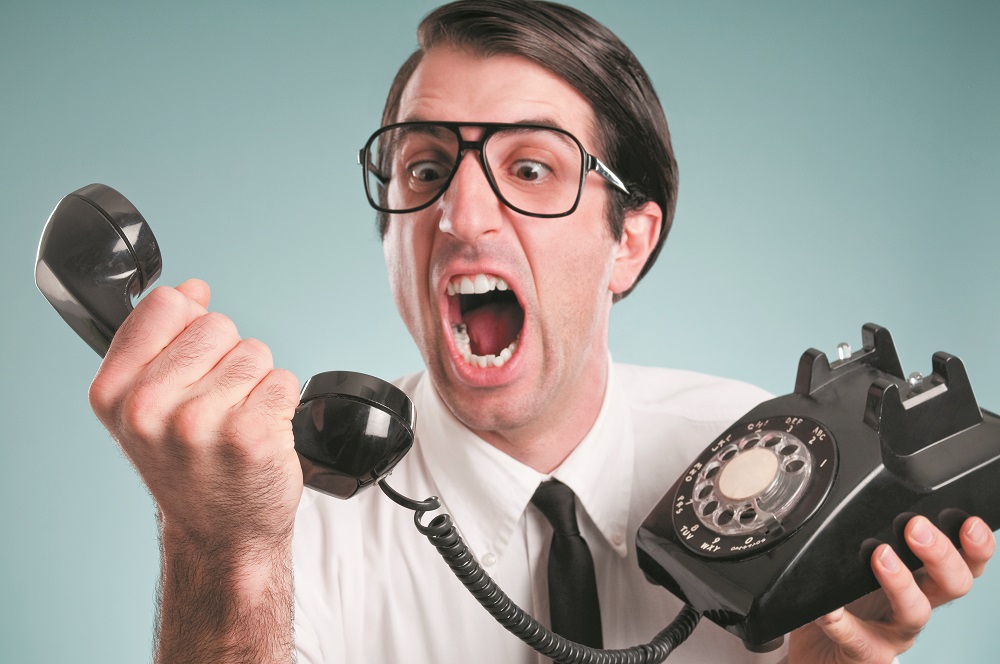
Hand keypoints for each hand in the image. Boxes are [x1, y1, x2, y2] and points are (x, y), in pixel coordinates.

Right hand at [88, 279, 303, 550]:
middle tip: (215, 408)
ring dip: (255, 384)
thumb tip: (192, 289)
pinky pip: (284, 380)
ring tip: (236, 423)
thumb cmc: (190, 468)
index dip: (190, 327)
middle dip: (226, 359)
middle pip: (217, 324)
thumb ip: (162, 341)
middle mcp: (150, 407)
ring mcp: (201, 422)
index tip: (189, 366)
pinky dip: (281, 403)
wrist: (221, 535)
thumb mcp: (149, 405)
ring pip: (254, 352)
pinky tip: (260, 434)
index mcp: (114, 392)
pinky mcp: (251, 434)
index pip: (168, 304)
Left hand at [788, 515, 994, 663]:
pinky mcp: (866, 653)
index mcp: (924, 581)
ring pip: (915, 614)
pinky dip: (840, 621)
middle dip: (941, 555)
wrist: (821, 652)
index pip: (964, 563)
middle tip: (916, 527)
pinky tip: (828, 608)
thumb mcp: (870, 566)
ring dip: (900, 582)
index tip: (969, 522)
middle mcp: (917, 606)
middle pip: (953, 585)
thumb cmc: (849, 603)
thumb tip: (872, 496)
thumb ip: (878, 537)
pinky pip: (856, 638)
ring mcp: (894, 634)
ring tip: (879, 556)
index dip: (975, 547)